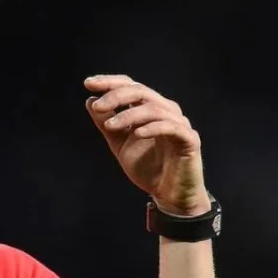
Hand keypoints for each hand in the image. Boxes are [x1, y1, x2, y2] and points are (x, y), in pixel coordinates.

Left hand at [84, 74, 210, 216]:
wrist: (169, 195)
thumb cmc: (148, 168)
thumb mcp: (120, 144)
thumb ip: (107, 124)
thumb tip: (91, 101)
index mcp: (150, 109)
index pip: (131, 86)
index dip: (110, 82)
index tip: (88, 83)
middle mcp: (166, 111)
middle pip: (141, 91)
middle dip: (116, 96)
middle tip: (98, 106)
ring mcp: (179, 124)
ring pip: (154, 108)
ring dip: (129, 115)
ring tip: (110, 126)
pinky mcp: (189, 140)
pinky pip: (171, 128)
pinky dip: (153, 128)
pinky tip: (136, 134)